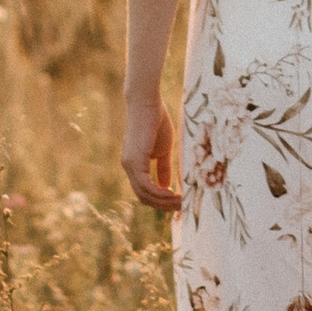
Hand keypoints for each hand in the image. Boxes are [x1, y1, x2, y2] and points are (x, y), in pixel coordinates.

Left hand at [122, 93, 181, 211]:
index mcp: (134, 166)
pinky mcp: (134, 161)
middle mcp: (128, 168)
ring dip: (164, 202)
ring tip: (181, 202)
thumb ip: (163, 168)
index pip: (145, 192)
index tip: (179, 203)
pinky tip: (173, 193)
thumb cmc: (156, 121)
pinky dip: (159, 193)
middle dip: (164, 206)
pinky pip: (145, 186)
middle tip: (182, 208)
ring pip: (144, 195)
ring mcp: (130, 165)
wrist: (147, 103)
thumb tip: (166, 187)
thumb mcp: (163, 150)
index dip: (161, 201)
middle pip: (144, 198)